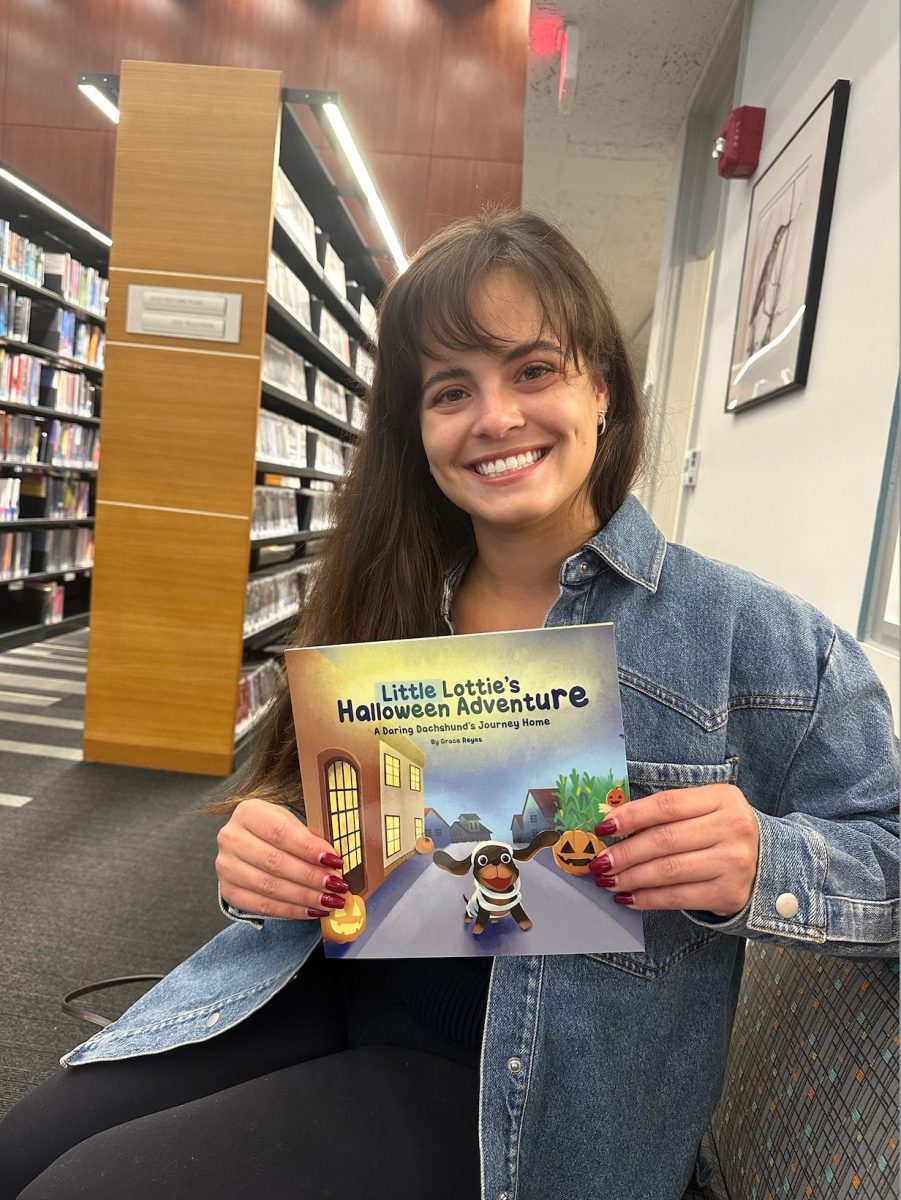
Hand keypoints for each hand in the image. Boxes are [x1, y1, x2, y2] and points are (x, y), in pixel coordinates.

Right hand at [216, 797, 347, 919]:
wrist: (248, 845)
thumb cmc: (276, 831)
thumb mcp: (290, 822)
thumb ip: (309, 837)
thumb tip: (335, 861)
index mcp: (248, 812)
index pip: (280, 831)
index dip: (309, 848)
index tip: (334, 860)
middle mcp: (231, 838)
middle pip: (275, 861)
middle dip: (311, 876)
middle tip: (337, 885)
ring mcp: (226, 866)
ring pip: (269, 886)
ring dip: (304, 897)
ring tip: (330, 901)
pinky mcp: (228, 890)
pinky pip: (262, 906)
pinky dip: (290, 910)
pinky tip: (312, 910)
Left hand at [589, 785, 759, 916]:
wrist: (769, 863)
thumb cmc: (723, 832)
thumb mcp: (705, 809)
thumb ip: (667, 812)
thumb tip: (612, 823)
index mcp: (722, 798)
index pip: (667, 805)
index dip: (631, 815)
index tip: (603, 826)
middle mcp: (732, 828)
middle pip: (664, 840)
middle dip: (624, 852)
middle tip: (599, 861)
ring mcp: (733, 862)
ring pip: (668, 871)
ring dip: (630, 878)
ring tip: (608, 880)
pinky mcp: (729, 893)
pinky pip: (678, 897)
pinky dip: (648, 899)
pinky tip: (629, 898)